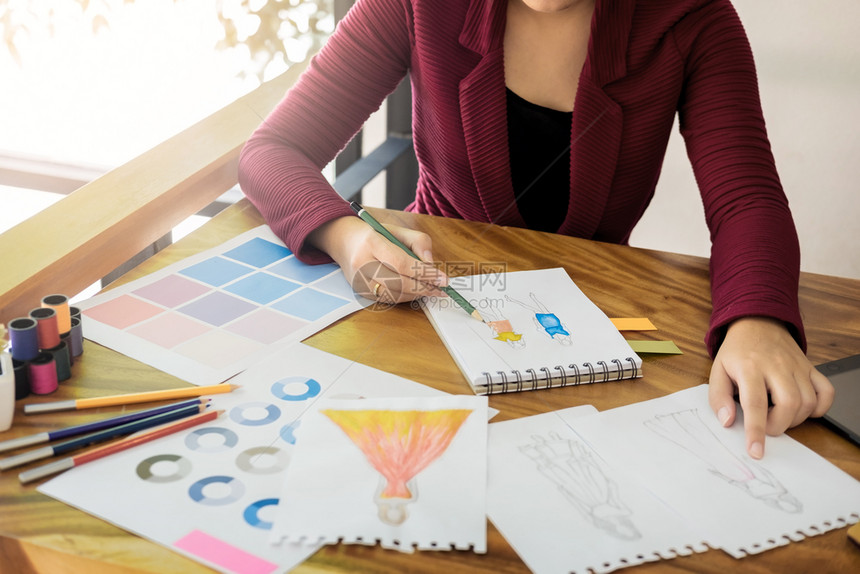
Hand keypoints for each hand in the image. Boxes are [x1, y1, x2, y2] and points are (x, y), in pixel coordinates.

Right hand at [308, 215, 446, 303]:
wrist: (344, 242)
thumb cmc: (374, 235)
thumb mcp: (398, 230)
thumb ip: (419, 242)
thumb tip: (431, 264)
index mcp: (371, 243)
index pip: (401, 262)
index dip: (424, 273)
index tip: (443, 279)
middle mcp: (362, 264)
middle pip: (398, 282)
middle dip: (423, 287)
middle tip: (440, 288)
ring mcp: (359, 281)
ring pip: (394, 295)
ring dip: (416, 294)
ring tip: (431, 290)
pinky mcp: (361, 292)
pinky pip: (388, 299)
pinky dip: (405, 297)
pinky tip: (415, 291)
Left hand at [708, 317, 833, 458]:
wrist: (757, 323)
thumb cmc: (737, 352)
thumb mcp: (717, 370)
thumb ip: (718, 397)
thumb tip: (728, 422)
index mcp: (750, 367)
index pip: (755, 403)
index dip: (756, 431)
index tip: (756, 451)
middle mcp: (776, 366)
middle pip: (788, 404)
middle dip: (778, 426)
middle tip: (765, 425)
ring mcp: (797, 367)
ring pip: (808, 401)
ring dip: (795, 419)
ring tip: (778, 415)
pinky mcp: (811, 367)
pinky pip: (827, 391)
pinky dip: (820, 407)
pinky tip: (802, 409)